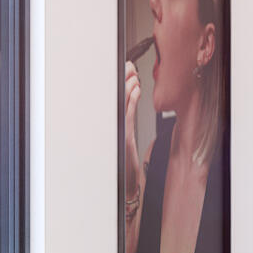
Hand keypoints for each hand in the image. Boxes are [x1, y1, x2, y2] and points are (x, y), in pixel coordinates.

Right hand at [121, 61, 147, 215]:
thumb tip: (134, 103)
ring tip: (133, 74)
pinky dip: (131, 102)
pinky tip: (136, 90)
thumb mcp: (130, 140)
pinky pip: (127, 116)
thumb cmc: (129, 167)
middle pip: (117, 100)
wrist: (128, 186)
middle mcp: (116, 128)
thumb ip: (130, 121)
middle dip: (122, 82)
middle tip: (129, 67)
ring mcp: (118, 132)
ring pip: (121, 105)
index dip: (123, 85)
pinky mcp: (124, 139)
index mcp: (118, 127)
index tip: (128, 71)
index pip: (120, 101)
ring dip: (127, 87)